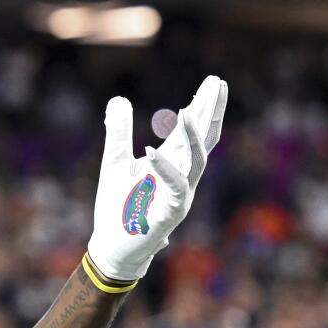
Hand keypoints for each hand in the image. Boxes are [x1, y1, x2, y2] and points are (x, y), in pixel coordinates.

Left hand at [86, 75, 227, 280]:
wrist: (111, 246)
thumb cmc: (117, 206)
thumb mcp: (115, 161)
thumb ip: (119, 131)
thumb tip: (119, 99)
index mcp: (172, 164)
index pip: (192, 131)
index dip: (203, 107)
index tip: (213, 82)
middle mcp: (182, 177)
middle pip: (204, 140)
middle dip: (210, 112)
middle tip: (217, 83)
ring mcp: (181, 195)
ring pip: (196, 161)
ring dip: (193, 136)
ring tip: (188, 110)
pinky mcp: (171, 213)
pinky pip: (174, 187)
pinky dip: (164, 168)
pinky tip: (151, 151)